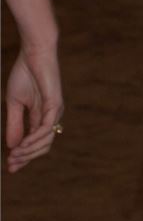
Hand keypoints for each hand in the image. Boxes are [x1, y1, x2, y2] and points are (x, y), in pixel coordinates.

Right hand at [5, 42, 63, 171]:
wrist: (33, 53)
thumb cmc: (24, 74)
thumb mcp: (14, 103)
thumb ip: (15, 124)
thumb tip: (12, 146)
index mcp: (40, 117)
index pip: (35, 142)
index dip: (23, 156)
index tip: (10, 167)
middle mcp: (50, 117)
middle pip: (42, 146)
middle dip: (26, 158)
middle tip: (11, 165)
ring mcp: (55, 112)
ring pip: (46, 140)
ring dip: (29, 151)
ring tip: (14, 156)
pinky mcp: (55, 104)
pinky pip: (47, 128)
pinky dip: (35, 138)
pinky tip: (23, 145)